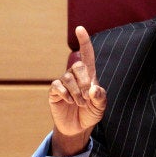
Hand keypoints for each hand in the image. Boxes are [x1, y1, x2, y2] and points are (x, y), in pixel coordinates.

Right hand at [48, 26, 106, 155]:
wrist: (78, 128)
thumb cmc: (90, 113)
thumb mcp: (101, 107)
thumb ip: (100, 97)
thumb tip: (93, 88)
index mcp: (89, 75)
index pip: (86, 54)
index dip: (84, 41)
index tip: (80, 28)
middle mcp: (75, 76)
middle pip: (78, 65)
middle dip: (84, 82)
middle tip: (87, 97)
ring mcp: (64, 83)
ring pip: (68, 78)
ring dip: (76, 92)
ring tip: (80, 103)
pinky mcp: (55, 92)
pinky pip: (57, 85)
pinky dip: (65, 93)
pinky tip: (69, 101)